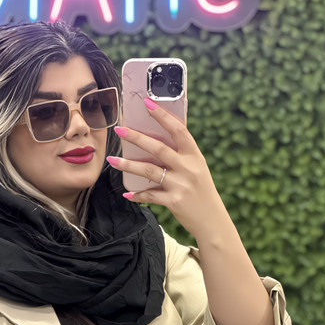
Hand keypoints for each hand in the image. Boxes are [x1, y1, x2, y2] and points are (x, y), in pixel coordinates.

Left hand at [107, 97, 227, 239]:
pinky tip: (127, 193)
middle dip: (137, 138)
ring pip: (149, 170)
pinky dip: (137, 194)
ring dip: (128, 165)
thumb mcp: (197, 169)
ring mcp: (180, 185)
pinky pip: (150, 195)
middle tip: (120, 130)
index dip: (163, 116)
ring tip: (112, 160)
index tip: (147, 103)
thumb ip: (180, 156)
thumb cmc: (201, 191)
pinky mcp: (173, 201)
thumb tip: (156, 141)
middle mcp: (188, 168)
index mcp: (194, 155)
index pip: (178, 130)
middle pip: (158, 148)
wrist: (212, 220)